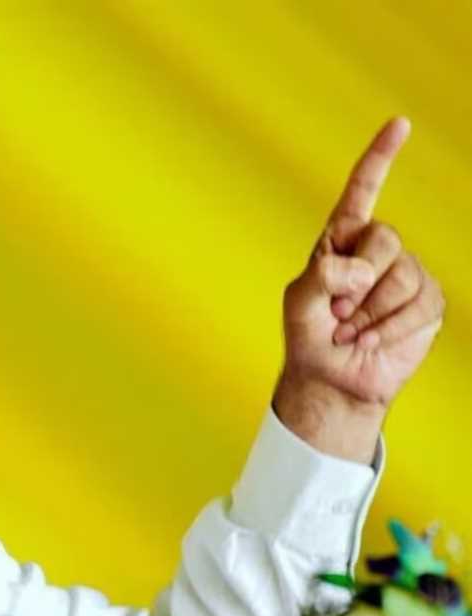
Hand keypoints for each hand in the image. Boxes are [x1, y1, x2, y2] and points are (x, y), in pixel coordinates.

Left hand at [273, 117, 444, 462]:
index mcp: (340, 242)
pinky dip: (390, 329)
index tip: (400, 123)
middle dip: (359, 280)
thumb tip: (360, 270)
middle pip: (385, 239)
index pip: (362, 192)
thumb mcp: (299, 305)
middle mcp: (376, 252)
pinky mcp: (427, 303)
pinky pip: (420, 306)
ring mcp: (405, 275)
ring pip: (403, 278)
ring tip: (350, 331)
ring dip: (371, 314)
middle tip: (337, 312)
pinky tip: (370, 341)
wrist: (333, 380)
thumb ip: (320, 278)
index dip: (380, 158)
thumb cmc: (309, 338)